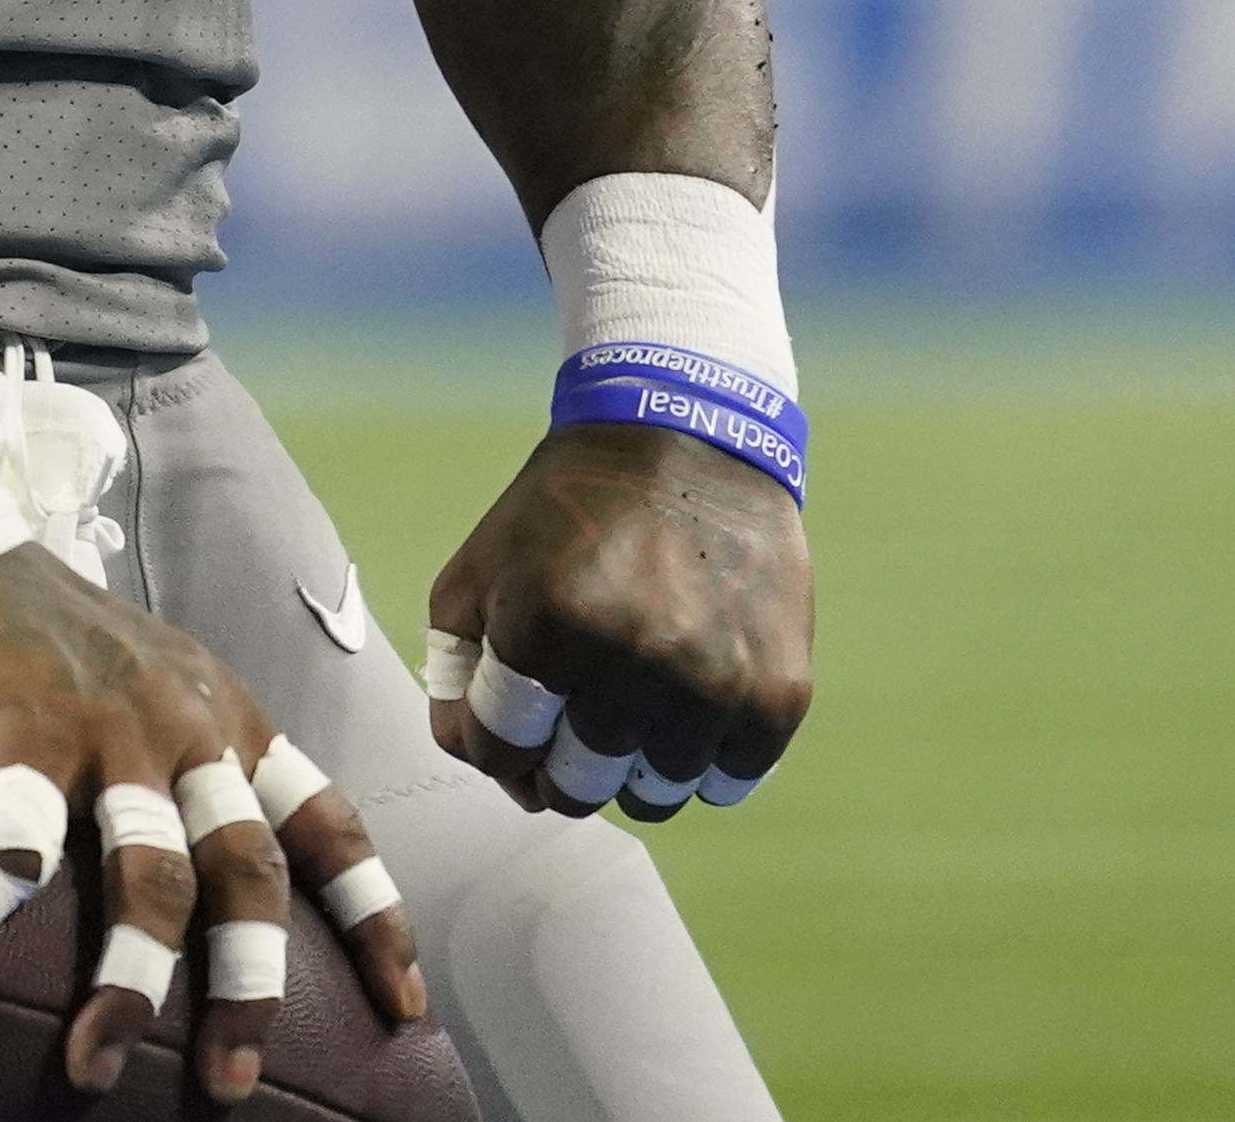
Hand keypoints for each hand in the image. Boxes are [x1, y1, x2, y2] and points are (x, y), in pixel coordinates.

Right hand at [0, 543, 432, 1098]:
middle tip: (232, 1083)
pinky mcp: (19, 731)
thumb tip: (196, 898)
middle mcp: (185, 727)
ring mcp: (106, 731)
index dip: (370, 915)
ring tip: (98, 1065)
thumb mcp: (149, 690)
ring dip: (128, 982)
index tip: (403, 1003)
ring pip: (145, 876)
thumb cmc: (46, 638)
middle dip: (249, 985)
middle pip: (246, 872)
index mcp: (225, 720)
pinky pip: (6, 839)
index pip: (323, 822)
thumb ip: (179, 774)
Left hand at [423, 419, 813, 818]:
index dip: (500, 738)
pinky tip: (689, 703)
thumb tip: (483, 761)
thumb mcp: (481, 565)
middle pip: (575, 788)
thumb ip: (457, 673)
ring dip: (632, 762)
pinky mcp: (777, 691)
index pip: (503, 755)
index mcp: (548, 626)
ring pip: (651, 796)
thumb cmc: (571, 510)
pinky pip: (725, 783)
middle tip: (576, 702)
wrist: (691, 438)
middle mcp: (633, 661)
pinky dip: (702, 760)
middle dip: (561, 756)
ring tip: (635, 698)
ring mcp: (712, 682)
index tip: (520, 701)